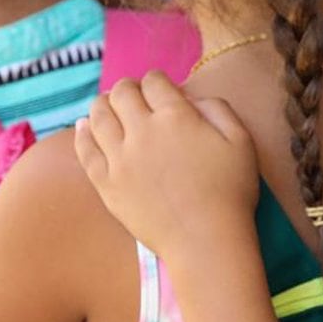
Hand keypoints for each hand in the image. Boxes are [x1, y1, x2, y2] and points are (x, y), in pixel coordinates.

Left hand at [73, 73, 258, 264]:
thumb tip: (189, 99)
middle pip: (122, 94)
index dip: (157, 80)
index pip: (154, 81)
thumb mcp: (241, 140)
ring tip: (107, 105)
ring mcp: (119, 158)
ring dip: (102, 104)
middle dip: (128, 88)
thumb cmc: (230, 192)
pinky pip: (85, 150)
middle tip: (133, 96)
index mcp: (175, 116)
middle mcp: (142, 131)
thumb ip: (217, 109)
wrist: (205, 241)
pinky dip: (82, 133)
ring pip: (98, 116)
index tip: (159, 88)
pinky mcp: (106, 184)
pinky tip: (84, 127)